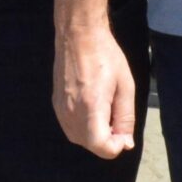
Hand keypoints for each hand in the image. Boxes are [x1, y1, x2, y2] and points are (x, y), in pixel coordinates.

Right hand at [53, 20, 136, 157]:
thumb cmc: (106, 56)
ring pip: (79, 138)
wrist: (78, 34)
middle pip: (91, 146)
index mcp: (91, 106)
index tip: (124, 132)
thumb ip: (126, 118)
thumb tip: (125, 143)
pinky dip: (83, 127)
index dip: (117, 147)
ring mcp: (60, 108)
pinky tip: (92, 108)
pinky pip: (70, 127)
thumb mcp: (125, 86)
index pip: (101, 147)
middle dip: (107, 140)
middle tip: (116, 118)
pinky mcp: (55, 103)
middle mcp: (71, 111)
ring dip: (94, 135)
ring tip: (105, 112)